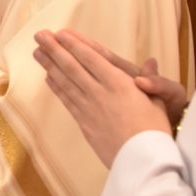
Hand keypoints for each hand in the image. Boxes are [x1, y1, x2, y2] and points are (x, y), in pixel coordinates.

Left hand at [32, 29, 170, 167]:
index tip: (60, 33)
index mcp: (120, 83)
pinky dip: (57, 88)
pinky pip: (67, 101)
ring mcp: (89, 108)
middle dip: (54, 49)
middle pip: (72, 66)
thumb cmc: (156, 131)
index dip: (74, 44)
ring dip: (50, 65)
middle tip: (39, 35)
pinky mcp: (84, 124)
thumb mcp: (159, 102)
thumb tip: (150, 62)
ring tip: (37, 52)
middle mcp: (100, 92)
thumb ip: (151, 81)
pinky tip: (48, 78)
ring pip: (66, 82)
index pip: (91, 58)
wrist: (142, 162)